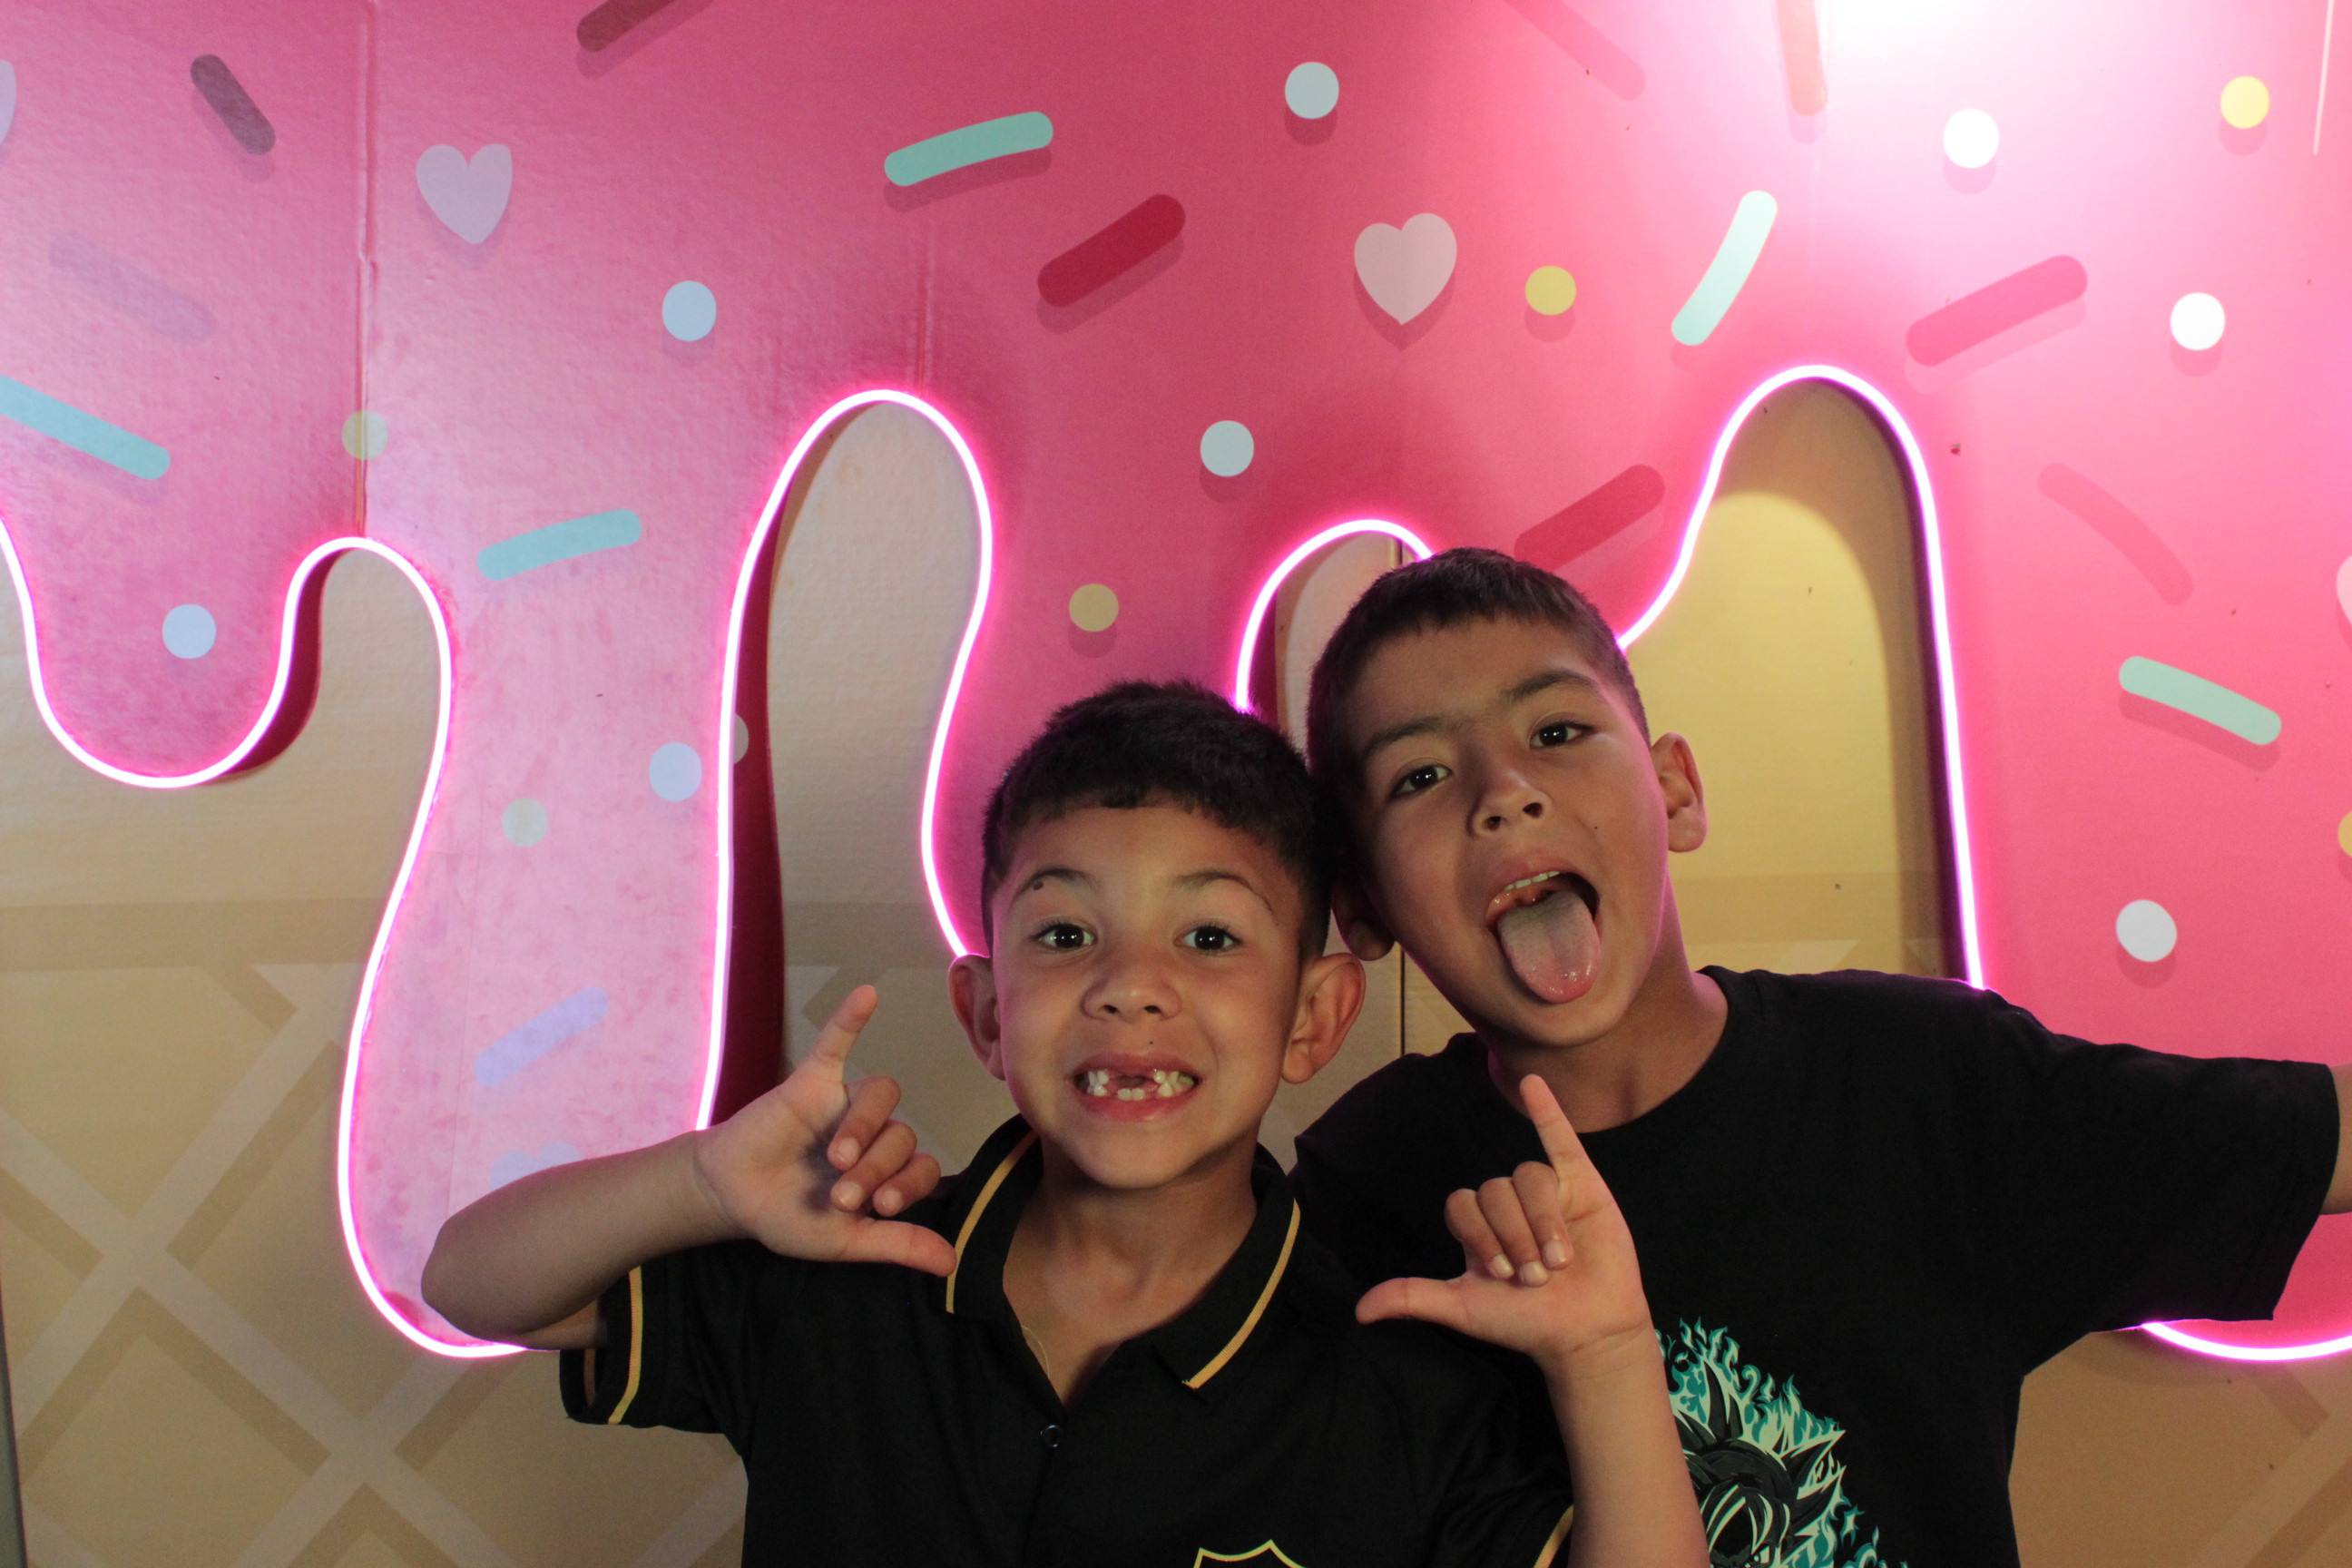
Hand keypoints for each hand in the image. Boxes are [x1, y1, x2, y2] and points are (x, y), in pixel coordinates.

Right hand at [689, 985, 956, 1275]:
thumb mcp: (843, 1241)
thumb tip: (953, 1264)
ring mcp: (845, 1104)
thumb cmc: (789, 1217)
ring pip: (881, 1096)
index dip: (908, 1185)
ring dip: (863, 1127)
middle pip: (901, 1135)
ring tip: (836, 1157)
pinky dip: (851, 1020)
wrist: (730, 1197)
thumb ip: (897, 1244)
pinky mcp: (812, 1082)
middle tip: (840, 1194)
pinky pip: (837, 1043)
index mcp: (888, 1171)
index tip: (878, 1207)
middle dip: (875, 1168)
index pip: (922, 1169)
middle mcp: (876, 1134)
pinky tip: (867, 995)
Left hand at [1356, 1075, 1655, 1383]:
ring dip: (1541, 1222)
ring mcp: (1544, 1191)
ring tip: (1558, 1261)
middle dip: (1514, 1237)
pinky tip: (1532, 1084)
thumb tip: (1359, 1312)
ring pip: (1529, 1178)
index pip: (1461, 1203)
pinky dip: (1547, 1110)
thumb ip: (1413, 1298)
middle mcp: (1507, 1204)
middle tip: (1534, 1277)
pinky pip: (1560, 1139)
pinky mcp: (1581, 1184)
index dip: (1478, 1234)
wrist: (1588, 1331)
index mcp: (1478, 1226)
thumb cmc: (1526, 1321)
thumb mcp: (1464, 1308)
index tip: (1499, 1272)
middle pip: (1495, 1191)